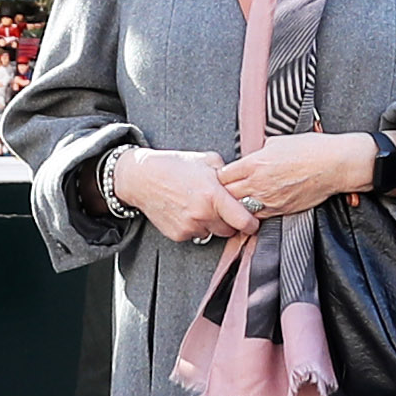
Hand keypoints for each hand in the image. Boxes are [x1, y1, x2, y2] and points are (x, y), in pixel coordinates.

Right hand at [107, 146, 254, 245]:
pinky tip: (188, 211)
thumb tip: (243, 182)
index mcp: (213, 195)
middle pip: (230, 231)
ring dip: (212, 224)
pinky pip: (196, 235)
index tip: (253, 221)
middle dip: (231, 222)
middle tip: (223, 209)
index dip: (252, 222)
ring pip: (213, 234)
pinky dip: (196, 227)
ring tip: (201, 206)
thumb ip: (228, 174)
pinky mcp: (178, 235)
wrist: (142, 178)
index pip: (244, 221)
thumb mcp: (207, 160)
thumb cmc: (174, 166)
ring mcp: (189, 226)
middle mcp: (202, 214)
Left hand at [215, 130, 381, 218]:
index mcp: (255, 163)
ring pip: (239, 209)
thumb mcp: (278, 141)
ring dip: (236, 206)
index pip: (223, 175)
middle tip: (224, 191)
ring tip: (236, 202)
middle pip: (227, 195)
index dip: (221, 176)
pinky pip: (258, 216)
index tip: (223, 176)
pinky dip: (252, 214)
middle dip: (223, 193)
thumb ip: (259, 151)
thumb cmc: (311, 149)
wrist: (334, 165)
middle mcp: (258, 183)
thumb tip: (250, 156)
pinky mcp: (281, 210)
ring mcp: (269, 200)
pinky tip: (253, 208)